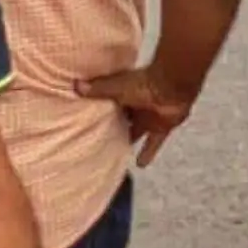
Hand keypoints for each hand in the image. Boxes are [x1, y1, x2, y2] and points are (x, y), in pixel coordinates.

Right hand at [76, 66, 193, 167]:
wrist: (172, 85)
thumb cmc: (144, 82)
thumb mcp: (116, 86)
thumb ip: (98, 88)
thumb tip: (75, 84)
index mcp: (125, 93)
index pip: (110, 104)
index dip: (102, 112)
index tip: (89, 122)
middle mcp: (138, 105)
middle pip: (124, 120)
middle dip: (115, 128)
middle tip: (100, 142)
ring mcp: (151, 117)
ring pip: (138, 132)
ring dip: (130, 141)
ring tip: (116, 156)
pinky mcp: (163, 127)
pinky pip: (154, 143)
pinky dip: (148, 153)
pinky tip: (140, 165)